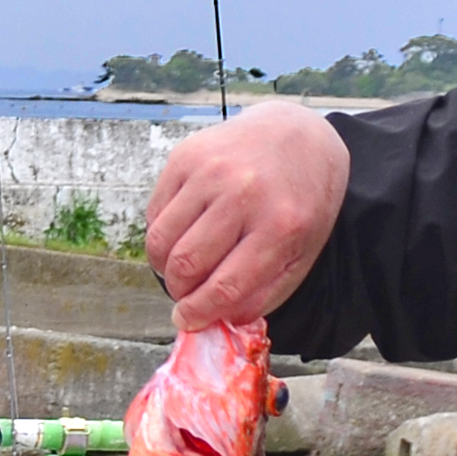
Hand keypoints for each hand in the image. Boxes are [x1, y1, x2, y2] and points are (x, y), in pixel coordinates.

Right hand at [141, 103, 349, 329]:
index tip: (187, 321)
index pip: (225, 286)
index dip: (199, 312)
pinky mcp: (185, 156)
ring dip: (164, 267)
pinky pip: (155, 212)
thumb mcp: (301, 252)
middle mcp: (243, 194)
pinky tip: (181, 235)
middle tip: (185, 296)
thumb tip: (217, 319)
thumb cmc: (300, 201)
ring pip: (161, 241)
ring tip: (180, 269)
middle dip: (180, 292)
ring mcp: (210, 171)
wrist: (297, 135)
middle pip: (186, 265)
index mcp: (280, 225)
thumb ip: (264, 292)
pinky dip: (161, 235)